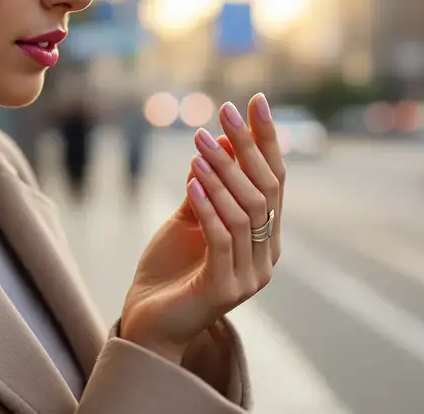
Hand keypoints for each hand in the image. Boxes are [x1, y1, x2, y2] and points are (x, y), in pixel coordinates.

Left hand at [119, 93, 285, 362]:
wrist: (148, 322)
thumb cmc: (169, 269)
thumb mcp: (189, 218)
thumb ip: (207, 185)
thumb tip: (222, 138)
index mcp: (266, 237)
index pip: (275, 178)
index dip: (267, 138)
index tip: (256, 100)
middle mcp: (267, 255)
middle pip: (266, 189)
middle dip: (246, 146)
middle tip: (224, 112)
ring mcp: (250, 275)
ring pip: (245, 212)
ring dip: (222, 172)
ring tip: (199, 143)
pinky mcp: (225, 289)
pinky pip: (222, 238)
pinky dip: (207, 206)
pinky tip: (191, 181)